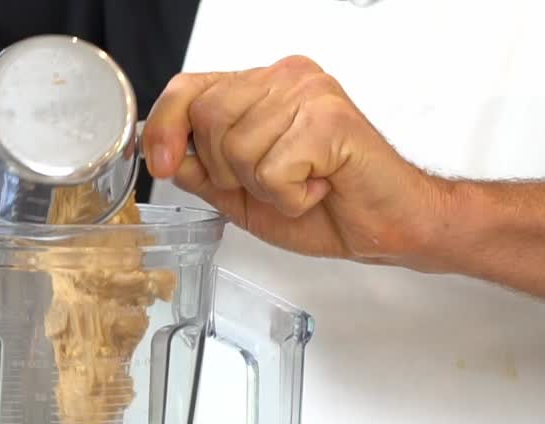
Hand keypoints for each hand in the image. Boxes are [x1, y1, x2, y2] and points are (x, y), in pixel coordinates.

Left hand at [143, 56, 448, 267]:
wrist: (386, 225)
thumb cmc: (326, 206)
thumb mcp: (244, 193)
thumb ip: (203, 170)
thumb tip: (163, 154)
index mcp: (262, 87)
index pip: (191, 87)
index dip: (165, 125)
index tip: (159, 161)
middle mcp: (286, 78)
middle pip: (208, 118)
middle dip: (228, 170)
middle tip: (274, 182)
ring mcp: (309, 94)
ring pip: (238, 149)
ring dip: (266, 188)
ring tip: (303, 184)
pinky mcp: (329, 120)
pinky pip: (273, 170)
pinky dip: (292, 197)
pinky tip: (319, 187)